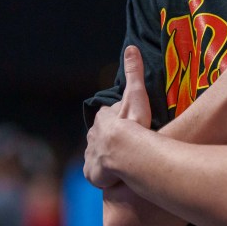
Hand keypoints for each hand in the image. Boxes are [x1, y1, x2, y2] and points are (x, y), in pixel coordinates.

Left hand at [84, 46, 151, 188]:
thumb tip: (131, 47)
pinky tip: (113, 178)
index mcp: (102, 120)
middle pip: (101, 136)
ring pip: (98, 155)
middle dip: (109, 140)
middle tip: (125, 145)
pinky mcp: (91, 174)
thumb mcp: (135, 95)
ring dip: (106, 158)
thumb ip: (134, 72)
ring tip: (120, 164)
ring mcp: (91, 156)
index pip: (107, 117)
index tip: (126, 123)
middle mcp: (92, 137)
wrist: (124, 155)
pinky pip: (96, 174)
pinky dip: (103, 175)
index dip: (115, 119)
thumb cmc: (132, 125)